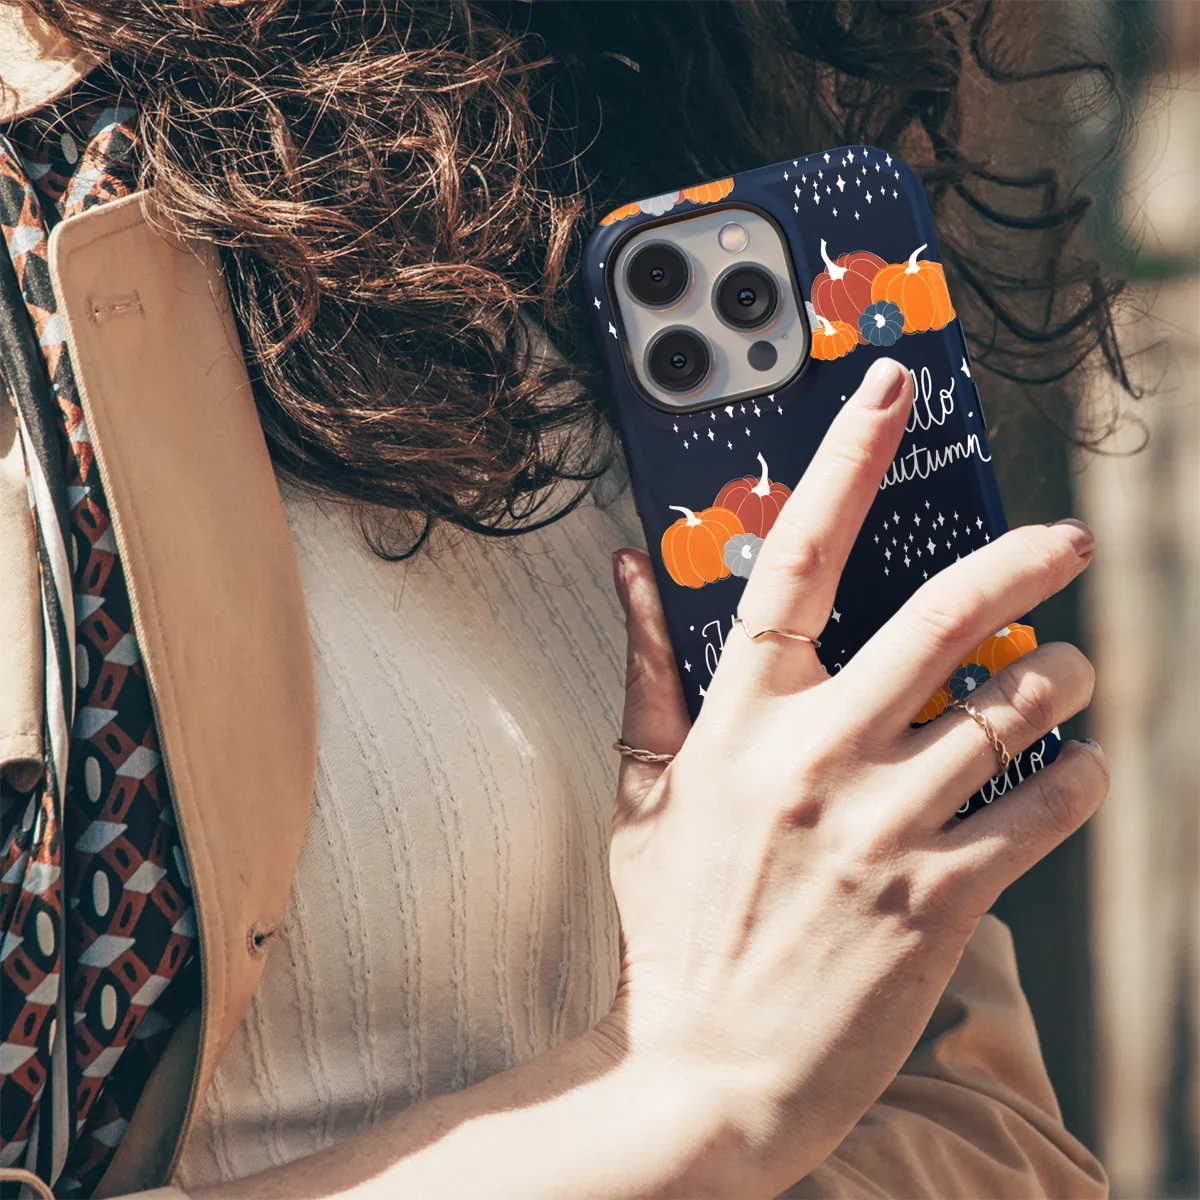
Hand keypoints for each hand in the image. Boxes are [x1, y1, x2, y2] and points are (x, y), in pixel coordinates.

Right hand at [605, 357, 1106, 1196]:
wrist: (705, 1071)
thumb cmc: (673, 926)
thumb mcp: (643, 792)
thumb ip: (645, 672)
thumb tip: (627, 570)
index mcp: (739, 721)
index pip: (792, 560)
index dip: (844, 462)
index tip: (888, 392)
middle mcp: (815, 758)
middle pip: (940, 618)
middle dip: (1021, 560)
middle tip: (1067, 539)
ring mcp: (881, 827)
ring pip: (1010, 710)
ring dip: (1062, 678)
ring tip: (1073, 673)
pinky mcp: (939, 898)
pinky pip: (1040, 808)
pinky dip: (1075, 775)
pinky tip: (1072, 767)